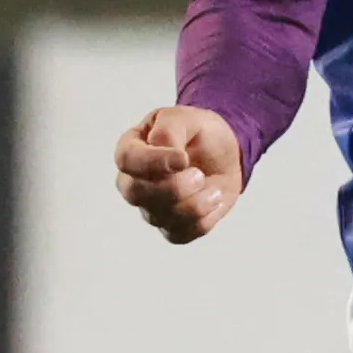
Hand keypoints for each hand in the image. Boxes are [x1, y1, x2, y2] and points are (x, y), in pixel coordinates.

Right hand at [114, 106, 247, 243]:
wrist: (225, 153)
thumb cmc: (198, 132)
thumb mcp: (184, 118)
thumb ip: (169, 130)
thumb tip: (163, 151)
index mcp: (131, 149)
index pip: (127, 160)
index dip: (154, 162)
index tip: (183, 158)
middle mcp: (134, 181)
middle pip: (137, 194)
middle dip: (175, 187)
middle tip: (199, 175)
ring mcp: (150, 207)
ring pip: (161, 217)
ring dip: (195, 203)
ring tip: (213, 188)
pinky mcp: (171, 226)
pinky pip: (180, 234)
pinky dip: (203, 220)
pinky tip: (212, 201)